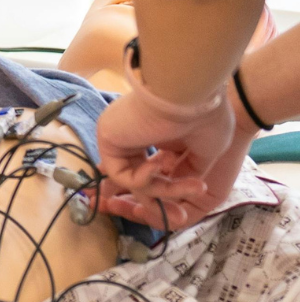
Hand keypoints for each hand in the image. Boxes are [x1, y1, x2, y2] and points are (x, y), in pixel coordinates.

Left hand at [97, 77, 259, 228]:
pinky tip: (162, 162)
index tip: (180, 217)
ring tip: (195, 184)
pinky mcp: (108, 137)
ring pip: (135, 182)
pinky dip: (145, 178)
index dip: (166, 197)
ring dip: (165, 190)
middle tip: (180, 218)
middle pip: (139, 182)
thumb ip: (187, 172)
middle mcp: (135, 135)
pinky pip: (122, 175)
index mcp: (156, 134)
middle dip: (161, 205)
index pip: (152, 172)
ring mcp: (121, 136)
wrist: (194, 95)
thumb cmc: (206, 116)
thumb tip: (177, 193)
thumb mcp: (203, 152)